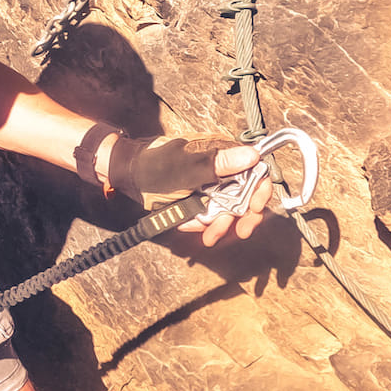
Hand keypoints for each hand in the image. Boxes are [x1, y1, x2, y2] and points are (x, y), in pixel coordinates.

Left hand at [111, 135, 271, 245]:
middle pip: (247, 196)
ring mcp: (211, 187)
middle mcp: (221, 172)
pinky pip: (210, 217)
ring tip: (210, 235)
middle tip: (240, 231)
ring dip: (222, 225)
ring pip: (229, 211)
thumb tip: (252, 154)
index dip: (260, 191)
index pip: (256, 172)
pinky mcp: (201, 201)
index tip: (254, 207)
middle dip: (244, 216)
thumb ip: (219, 163)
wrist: (129, 175)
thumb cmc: (155, 164)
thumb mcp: (188, 166)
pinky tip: (192, 225)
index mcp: (223, 156)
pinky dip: (204, 225)